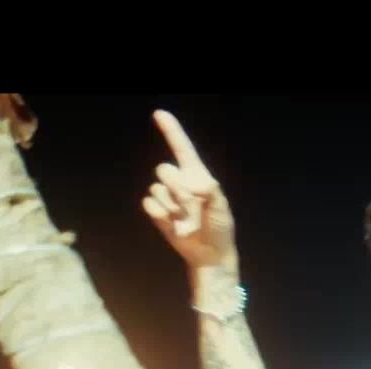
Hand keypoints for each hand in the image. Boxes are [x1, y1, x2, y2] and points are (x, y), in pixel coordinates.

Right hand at [142, 110, 236, 270]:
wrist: (210, 254)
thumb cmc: (220, 228)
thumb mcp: (222, 207)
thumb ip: (210, 190)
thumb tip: (192, 183)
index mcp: (197, 176)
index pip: (182, 148)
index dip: (171, 130)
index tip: (159, 113)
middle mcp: (180, 183)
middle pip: (163, 169)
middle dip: (175, 187)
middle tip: (191, 206)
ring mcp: (168, 198)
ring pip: (157, 190)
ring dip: (172, 206)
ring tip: (186, 219)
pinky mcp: (158, 212)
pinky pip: (149, 204)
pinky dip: (161, 215)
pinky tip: (174, 225)